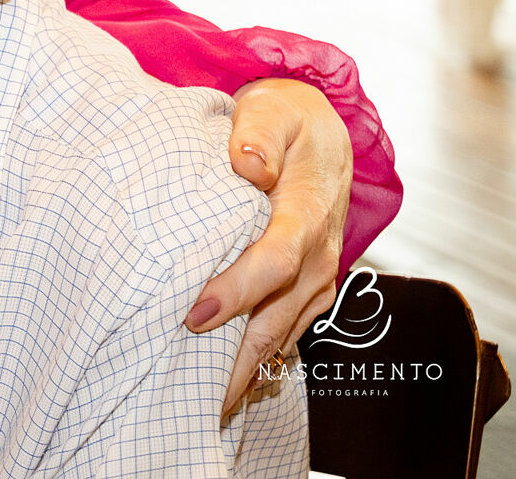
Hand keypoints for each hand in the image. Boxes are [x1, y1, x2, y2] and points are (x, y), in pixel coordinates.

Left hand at [183, 78, 352, 413]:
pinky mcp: (309, 288)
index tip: (196, 314)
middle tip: (198, 396)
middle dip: (240, 359)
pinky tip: (226, 384)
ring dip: (248, 369)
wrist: (319, 132)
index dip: (239, 290)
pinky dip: (259, 359)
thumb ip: (257, 134)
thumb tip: (247, 164)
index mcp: (307, 211)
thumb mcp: (272, 110)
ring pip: (283, 333)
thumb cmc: (285, 119)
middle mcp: (319, 254)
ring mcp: (318, 277)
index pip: (276, 260)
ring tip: (206, 406)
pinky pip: (285, 330)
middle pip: (279, 315)